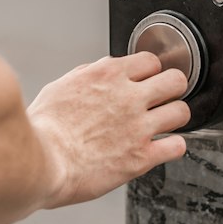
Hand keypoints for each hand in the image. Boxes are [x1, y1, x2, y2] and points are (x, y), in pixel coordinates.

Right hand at [27, 52, 189, 208]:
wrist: (40, 162)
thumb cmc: (44, 128)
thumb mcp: (61, 86)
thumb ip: (88, 75)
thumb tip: (101, 70)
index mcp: (108, 75)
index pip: (151, 60)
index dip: (151, 72)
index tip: (149, 80)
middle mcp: (128, 97)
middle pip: (175, 80)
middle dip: (172, 88)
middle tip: (164, 98)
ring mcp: (139, 127)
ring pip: (182, 112)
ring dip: (175, 117)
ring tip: (166, 124)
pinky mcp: (142, 157)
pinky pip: (177, 146)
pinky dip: (173, 147)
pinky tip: (163, 148)